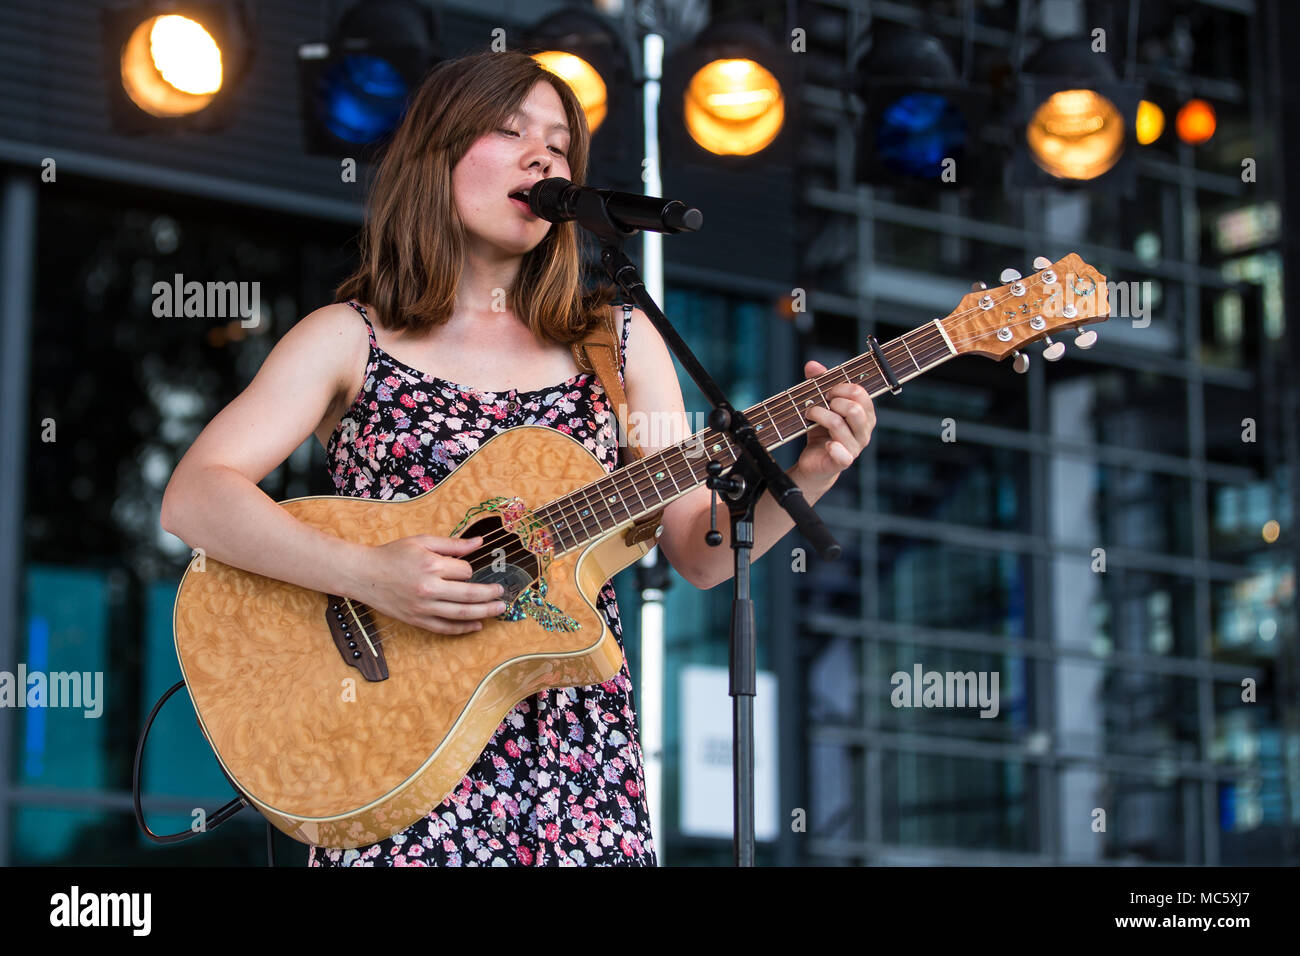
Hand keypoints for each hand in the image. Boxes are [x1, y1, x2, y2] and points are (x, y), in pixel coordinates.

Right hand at [352, 535, 507, 634]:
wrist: (364, 574)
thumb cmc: (392, 555)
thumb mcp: (422, 541)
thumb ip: (452, 544)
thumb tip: (479, 542)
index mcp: (431, 566)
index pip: (464, 571)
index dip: (469, 570)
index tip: (465, 569)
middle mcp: (429, 588)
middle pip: (469, 594)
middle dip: (490, 595)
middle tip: (502, 594)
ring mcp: (423, 607)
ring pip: (461, 614)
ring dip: (484, 613)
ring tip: (498, 609)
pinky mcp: (416, 620)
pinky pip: (444, 628)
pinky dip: (463, 629)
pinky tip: (476, 626)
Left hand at [794, 360, 875, 484]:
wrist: (815, 460)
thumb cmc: (822, 430)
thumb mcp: (822, 405)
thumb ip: (820, 383)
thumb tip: (812, 365)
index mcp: (865, 414)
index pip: (861, 394)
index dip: (841, 388)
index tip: (827, 391)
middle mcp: (864, 430)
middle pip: (854, 409)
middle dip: (832, 401)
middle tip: (818, 403)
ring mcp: (855, 447)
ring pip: (839, 425)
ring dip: (819, 415)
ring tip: (810, 415)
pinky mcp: (843, 461)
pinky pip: (842, 453)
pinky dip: (833, 446)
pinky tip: (826, 443)